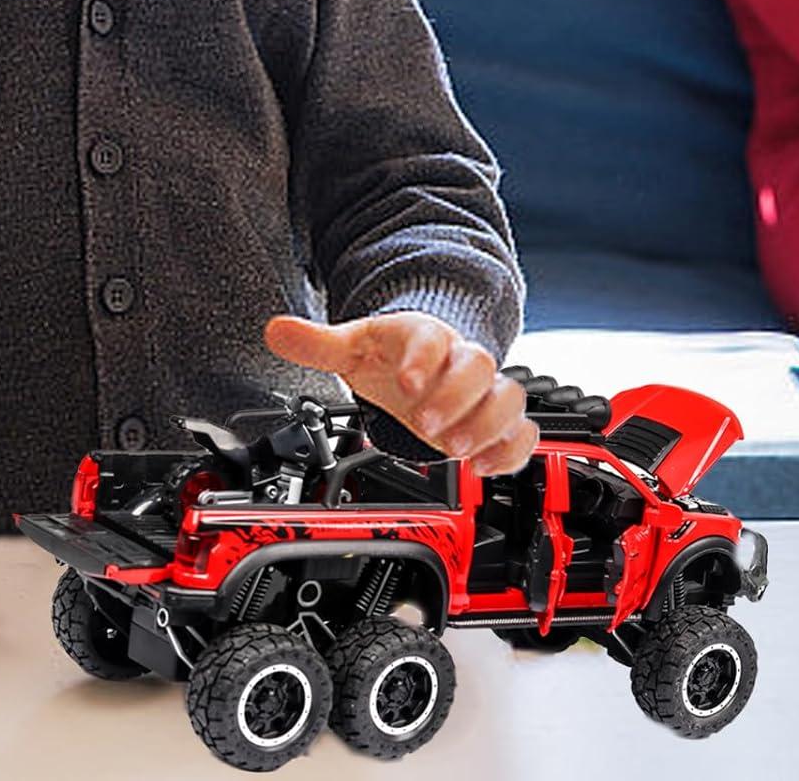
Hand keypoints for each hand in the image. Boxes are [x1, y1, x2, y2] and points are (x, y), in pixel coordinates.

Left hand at [263, 311, 537, 476]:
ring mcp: (482, 393)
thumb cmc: (393, 354)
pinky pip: (522, 433)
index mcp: (425, 337)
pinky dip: (511, 451)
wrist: (427, 358)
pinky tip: (486, 468)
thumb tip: (276, 330)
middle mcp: (460, 361)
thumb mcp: (353, 348)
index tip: (404, 382)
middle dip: (456, 397)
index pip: (432, 338)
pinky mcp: (495, 422)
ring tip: (456, 450)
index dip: (423, 359)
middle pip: (481, 366)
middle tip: (426, 424)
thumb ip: (317, 344)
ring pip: (508, 399)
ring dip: (487, 426)